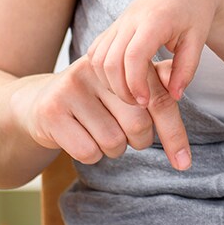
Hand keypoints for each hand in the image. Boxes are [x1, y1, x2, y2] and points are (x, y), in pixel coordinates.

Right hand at [9, 56, 192, 169]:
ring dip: (113, 148)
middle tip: (127, 134)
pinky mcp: (52, 111)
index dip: (173, 133)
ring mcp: (71, 88)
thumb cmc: (96, 97)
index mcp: (122, 61)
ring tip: (99, 131)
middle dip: (139, 140)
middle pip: (138, 125)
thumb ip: (156, 82)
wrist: (39, 103)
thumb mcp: (125, 86)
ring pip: (113, 142)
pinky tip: (81, 137)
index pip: (158, 100)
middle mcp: (96, 69)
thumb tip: (178, 86)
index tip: (184, 164)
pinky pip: (88, 152)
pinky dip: (91, 154)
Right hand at [87, 0, 215, 106]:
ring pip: (97, 57)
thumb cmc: (194, 14)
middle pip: (110, 60)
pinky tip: (120, 81)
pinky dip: (102, 71)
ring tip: (131, 95)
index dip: (135, 83)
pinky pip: (95, 51)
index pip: (133, 56)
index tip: (146, 102)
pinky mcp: (112, 27)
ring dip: (108, 82)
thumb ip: (186, 69)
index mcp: (154, 21)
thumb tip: (174, 96)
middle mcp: (130, 20)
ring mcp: (118, 22)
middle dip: (120, 89)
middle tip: (139, 103)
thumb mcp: (197, 41)